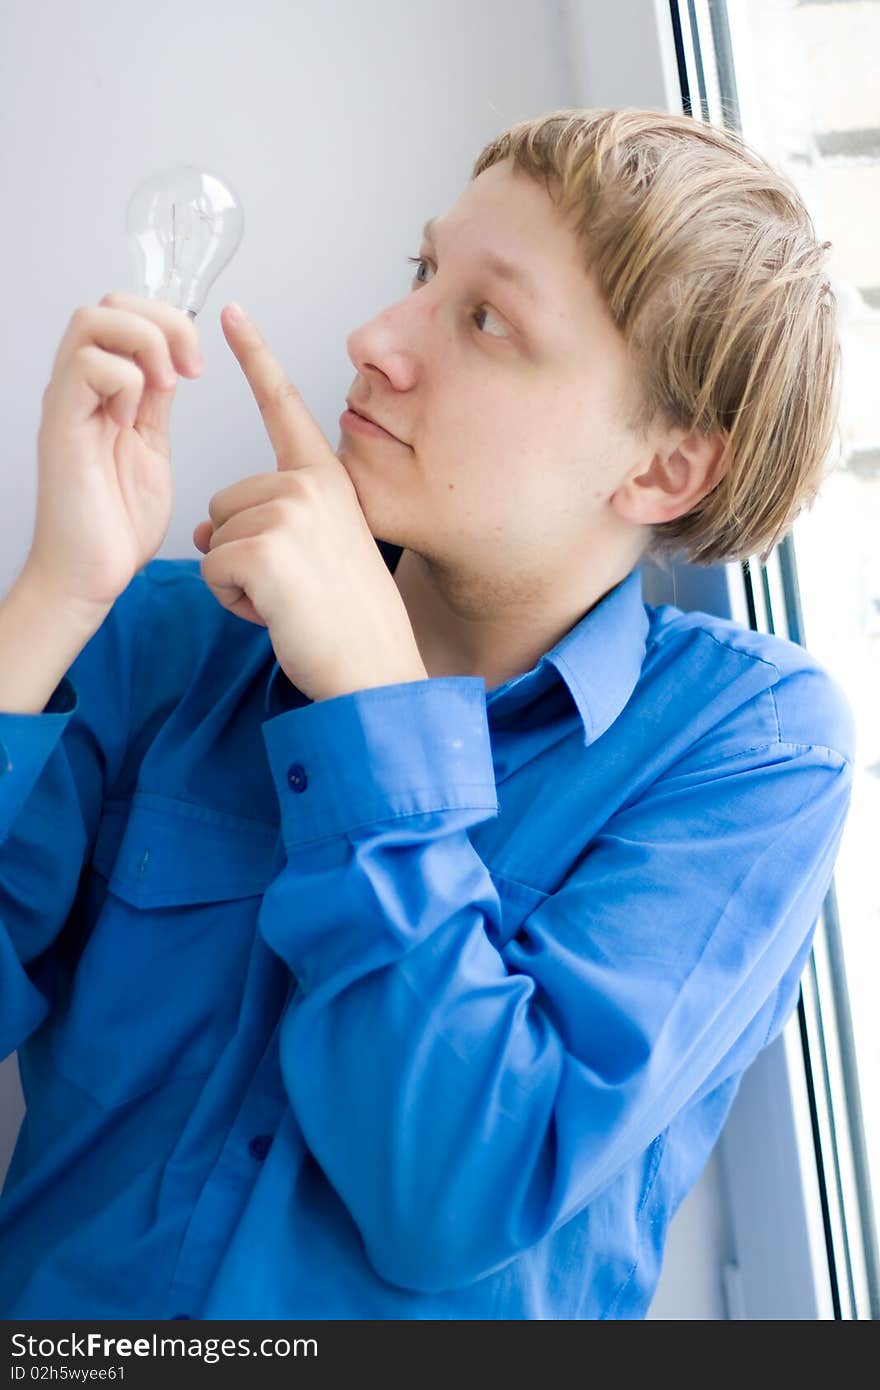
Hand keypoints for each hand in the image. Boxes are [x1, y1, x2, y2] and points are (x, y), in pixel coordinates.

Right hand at [30, 292, 202, 617]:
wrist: (91, 574)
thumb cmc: (117, 524)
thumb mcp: (152, 448)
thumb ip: (155, 403)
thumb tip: (173, 363)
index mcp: (106, 389)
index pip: (128, 314)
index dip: (170, 323)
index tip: (198, 368)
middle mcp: (81, 387)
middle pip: (109, 303)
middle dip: (162, 322)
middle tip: (188, 371)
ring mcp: (69, 402)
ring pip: (93, 319)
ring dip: (144, 344)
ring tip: (163, 389)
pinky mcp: (62, 425)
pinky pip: (89, 366)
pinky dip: (124, 381)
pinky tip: (131, 420)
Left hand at [194, 304, 427, 702]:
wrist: (374, 667)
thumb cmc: (349, 617)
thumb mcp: (321, 550)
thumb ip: (272, 521)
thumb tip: (210, 530)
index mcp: (328, 478)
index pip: (285, 408)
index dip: (256, 357)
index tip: (231, 313)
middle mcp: (311, 483)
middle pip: (227, 500)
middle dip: (242, 550)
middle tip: (294, 586)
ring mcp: (289, 512)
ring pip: (217, 536)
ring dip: (237, 579)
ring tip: (288, 600)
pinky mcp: (266, 548)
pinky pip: (213, 569)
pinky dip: (233, 601)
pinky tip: (275, 613)